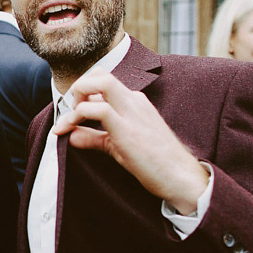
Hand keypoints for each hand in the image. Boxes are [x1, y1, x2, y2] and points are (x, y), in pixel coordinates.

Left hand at [52, 67, 207, 213]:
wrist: (181, 178)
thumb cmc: (155, 163)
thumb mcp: (118, 146)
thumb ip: (94, 138)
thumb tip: (71, 136)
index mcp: (134, 102)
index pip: (103, 82)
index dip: (81, 93)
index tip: (70, 115)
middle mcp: (134, 101)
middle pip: (100, 74)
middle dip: (78, 87)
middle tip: (70, 111)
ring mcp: (132, 112)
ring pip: (101, 82)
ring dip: (78, 96)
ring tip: (71, 120)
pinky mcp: (127, 130)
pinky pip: (99, 109)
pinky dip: (80, 115)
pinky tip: (72, 131)